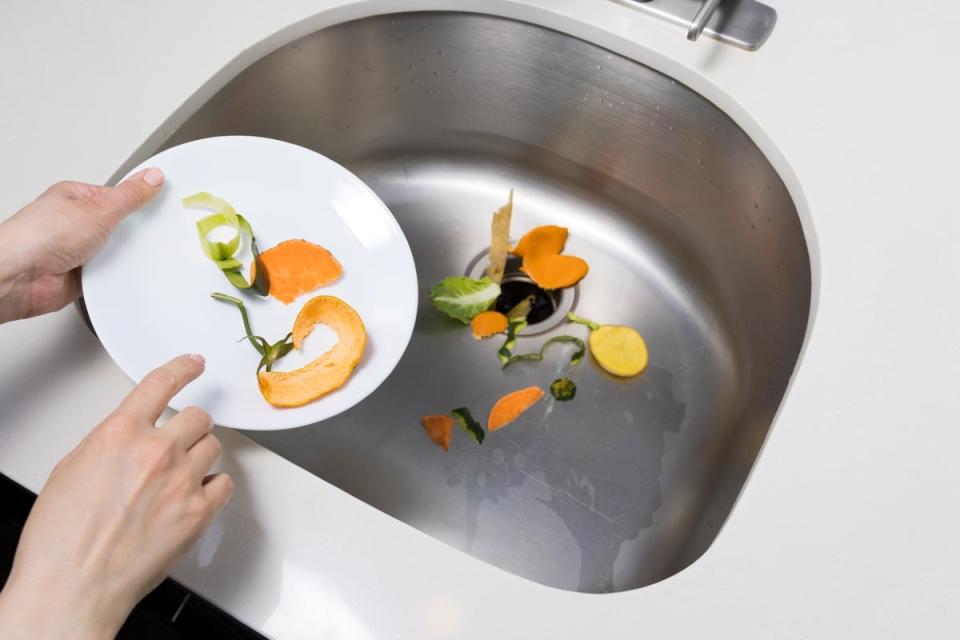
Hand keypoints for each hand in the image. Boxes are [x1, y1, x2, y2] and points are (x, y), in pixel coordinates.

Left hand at [0, 168, 163, 322]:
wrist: (20, 277)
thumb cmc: (39, 237)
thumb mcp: (98, 209)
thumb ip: (129, 195)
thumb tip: (151, 177)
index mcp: (77, 197)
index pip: (120, 194)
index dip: (142, 199)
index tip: (165, 203)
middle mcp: (76, 222)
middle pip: (121, 225)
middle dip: (132, 232)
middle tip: (144, 234)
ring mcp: (79, 249)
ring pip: (117, 251)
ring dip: (121, 256)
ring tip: (120, 254)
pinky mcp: (83, 274)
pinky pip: (111, 272)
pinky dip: (116, 274)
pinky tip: (115, 271)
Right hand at [0, 354, 233, 639]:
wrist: (73, 587)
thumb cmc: (61, 540)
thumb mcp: (72, 470)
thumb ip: (109, 445)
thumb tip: (127, 441)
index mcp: (120, 434)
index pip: (161, 383)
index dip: (183, 368)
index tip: (194, 363)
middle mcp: (156, 451)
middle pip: (198, 418)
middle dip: (189, 429)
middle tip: (177, 446)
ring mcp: (182, 480)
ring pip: (212, 448)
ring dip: (199, 458)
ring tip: (175, 481)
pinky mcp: (199, 512)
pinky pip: (224, 484)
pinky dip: (213, 488)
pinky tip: (194, 498)